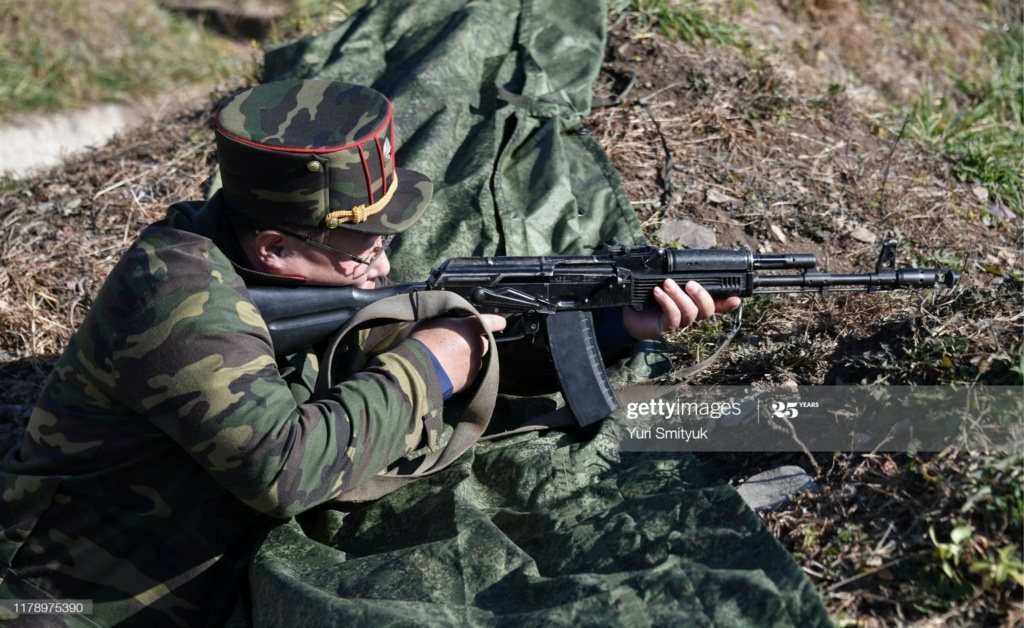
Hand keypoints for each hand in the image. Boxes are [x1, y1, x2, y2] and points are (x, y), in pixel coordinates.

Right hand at [410, 314, 506, 392]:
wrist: (418, 371)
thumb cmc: (422, 344)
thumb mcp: (432, 321)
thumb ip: (448, 321)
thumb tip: (449, 322)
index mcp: (469, 328)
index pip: (491, 322)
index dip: (497, 322)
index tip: (501, 322)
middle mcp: (476, 346)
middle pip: (483, 343)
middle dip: (474, 344)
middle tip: (456, 345)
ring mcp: (474, 365)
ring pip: (475, 360)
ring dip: (467, 359)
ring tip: (447, 360)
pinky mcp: (469, 381)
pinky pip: (469, 374)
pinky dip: (461, 373)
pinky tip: (446, 371)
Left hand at [622, 279, 740, 339]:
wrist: (627, 313)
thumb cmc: (646, 297)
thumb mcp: (662, 282)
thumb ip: (676, 274)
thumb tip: (682, 258)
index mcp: (693, 302)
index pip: (716, 304)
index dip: (727, 303)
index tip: (736, 298)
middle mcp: (689, 313)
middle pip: (707, 309)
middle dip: (702, 295)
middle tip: (691, 283)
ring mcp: (678, 322)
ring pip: (690, 312)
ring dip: (680, 296)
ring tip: (667, 284)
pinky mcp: (665, 327)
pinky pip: (672, 317)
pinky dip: (667, 303)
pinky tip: (658, 293)